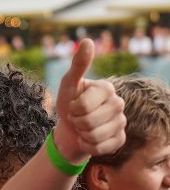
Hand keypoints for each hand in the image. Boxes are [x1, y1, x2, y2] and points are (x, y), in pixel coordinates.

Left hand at [54, 39, 125, 162]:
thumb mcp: (68, 84)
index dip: (72, 109)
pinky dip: (88, 146)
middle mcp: (118, 104)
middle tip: (76, 118)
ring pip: (95, 136)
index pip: (84, 105)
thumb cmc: (68, 103)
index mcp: (107, 88)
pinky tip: (88, 139)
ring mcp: (121, 123)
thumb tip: (87, 40)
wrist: (70, 129)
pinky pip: (100, 148)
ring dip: (82, 134)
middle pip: (90, 121)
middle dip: (76, 122)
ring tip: (82, 128)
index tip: (72, 105)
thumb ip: (78, 64)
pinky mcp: (120, 140)